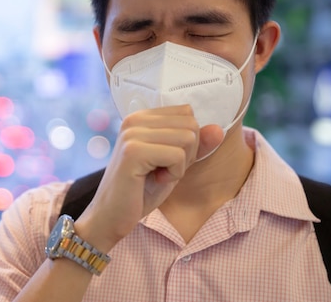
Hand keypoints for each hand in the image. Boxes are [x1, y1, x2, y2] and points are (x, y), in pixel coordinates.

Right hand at [74, 105, 222, 252]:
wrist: (111, 218)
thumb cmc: (141, 191)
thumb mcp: (175, 164)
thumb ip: (196, 145)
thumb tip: (219, 129)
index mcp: (141, 117)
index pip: (187, 113)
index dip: (186, 142)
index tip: (164, 160)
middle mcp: (135, 119)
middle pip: (191, 125)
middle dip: (186, 154)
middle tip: (160, 170)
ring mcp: (132, 133)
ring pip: (187, 139)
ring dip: (180, 165)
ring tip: (156, 175)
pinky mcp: (133, 151)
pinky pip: (177, 156)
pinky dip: (173, 174)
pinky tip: (153, 180)